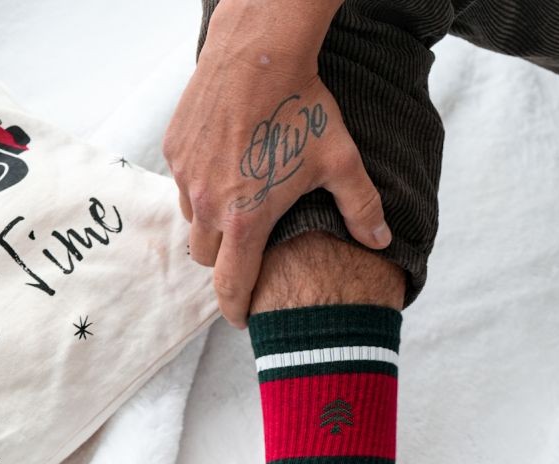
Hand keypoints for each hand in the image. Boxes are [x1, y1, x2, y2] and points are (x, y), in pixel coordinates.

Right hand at [163, 0, 391, 327]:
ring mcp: (186, 176)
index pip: (230, 286)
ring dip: (210, 223)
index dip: (236, 309)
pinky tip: (225, 167)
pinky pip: (181, 184)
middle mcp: (207, 204)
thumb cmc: (303, 106)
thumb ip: (362, 208)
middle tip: (245, 254)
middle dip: (224, 262)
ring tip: (237, 206)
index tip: (243, 318)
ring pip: (190, 221)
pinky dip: (199, 186)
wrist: (259, 50)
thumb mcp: (341, 161)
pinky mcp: (175, 148)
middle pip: (206, 258)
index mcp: (246, 219)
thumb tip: (383, 242)